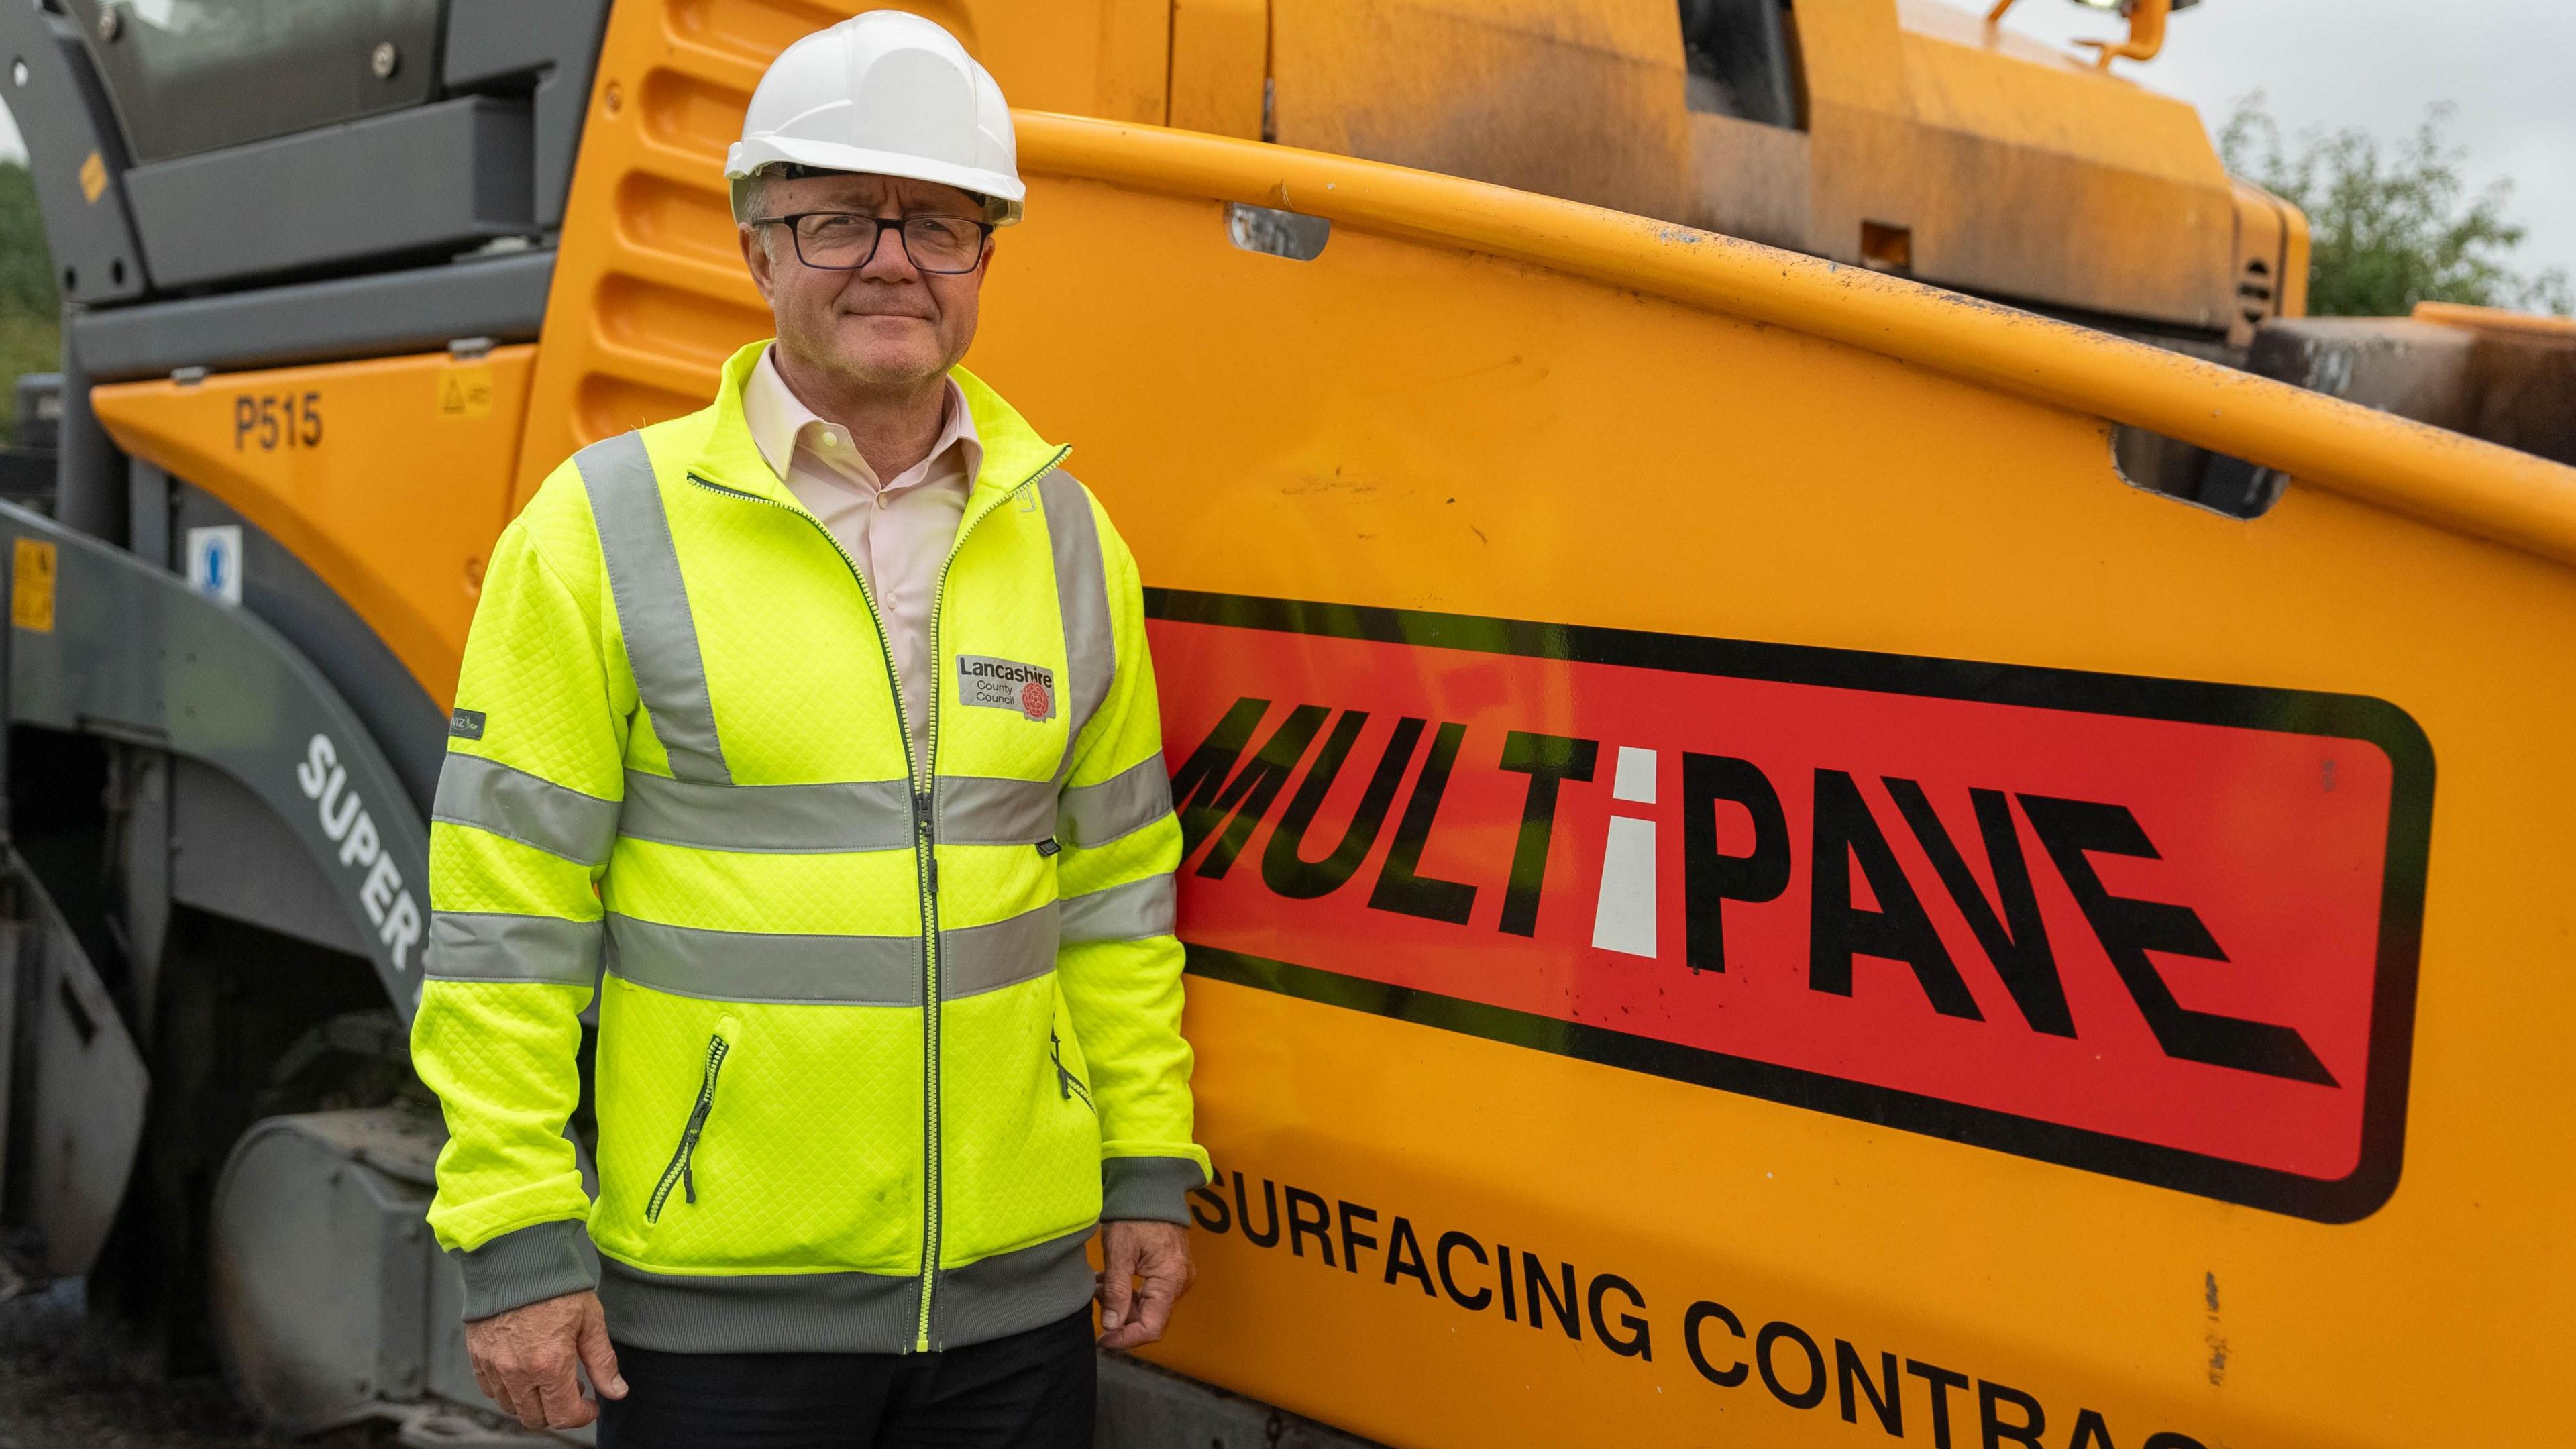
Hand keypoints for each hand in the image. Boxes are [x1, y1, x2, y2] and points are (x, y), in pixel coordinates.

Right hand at [464, 1289, 626, 1430]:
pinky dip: (509, 1390)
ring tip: (549, 1378)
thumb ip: (602, 1361)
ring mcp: (493, 1366)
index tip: (591, 1406)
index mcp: (548, 1364)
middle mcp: (517, 1371)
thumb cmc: (554, 1285)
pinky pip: (490, 1390)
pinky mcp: (477, 1356)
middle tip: (573, 1390)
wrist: (516, 1258)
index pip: (563, 1415)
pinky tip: (525, 1371)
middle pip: (535, 1418)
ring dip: (533, 1402)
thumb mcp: (590, 1320)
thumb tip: (616, 1391)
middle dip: (558, 1412)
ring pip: (511, 1407)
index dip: (582, 1415)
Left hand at [1096, 1219, 1193, 1350]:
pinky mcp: (1170, 1272)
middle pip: (1149, 1319)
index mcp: (1170, 1280)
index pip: (1151, 1328)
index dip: (1125, 1339)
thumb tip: (1112, 1325)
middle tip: (1097, 1298)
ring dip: (1121, 1302)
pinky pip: (1149, 1293)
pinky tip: (1109, 1280)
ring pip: (1146, 1307)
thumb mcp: (1119, 1251)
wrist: (1151, 1188)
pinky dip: (1128, 1291)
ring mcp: (1177, 1277)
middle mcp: (1179, 1283)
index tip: (1103, 1339)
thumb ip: (1117, 1291)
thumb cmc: (1136, 1213)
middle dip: (1119, 1316)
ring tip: (1099, 1284)